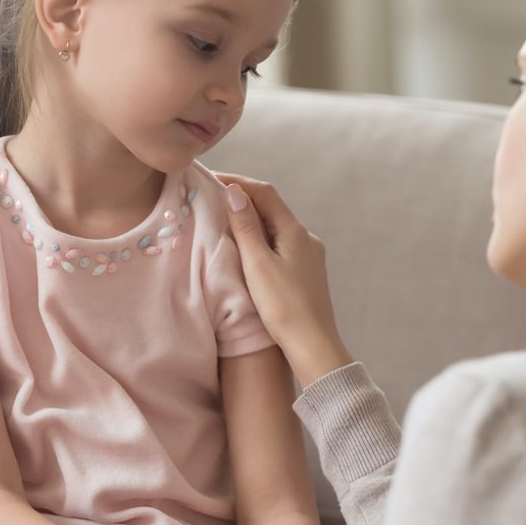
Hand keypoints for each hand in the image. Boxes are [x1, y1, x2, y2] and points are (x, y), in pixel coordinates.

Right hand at [217, 173, 353, 387]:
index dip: (238, 182)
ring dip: (252, 220)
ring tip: (225, 221)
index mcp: (295, 231)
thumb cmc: (283, 306)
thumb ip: (246, 227)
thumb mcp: (257, 264)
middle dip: (244, 199)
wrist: (313, 344)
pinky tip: (248, 250)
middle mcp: (306, 238)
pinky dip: (262, 239)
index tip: (212, 180)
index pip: (265, 192)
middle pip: (272, 208)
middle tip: (213, 198)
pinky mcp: (307, 272)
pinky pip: (281, 244)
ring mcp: (309, 255)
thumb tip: (235, 192)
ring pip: (276, 227)